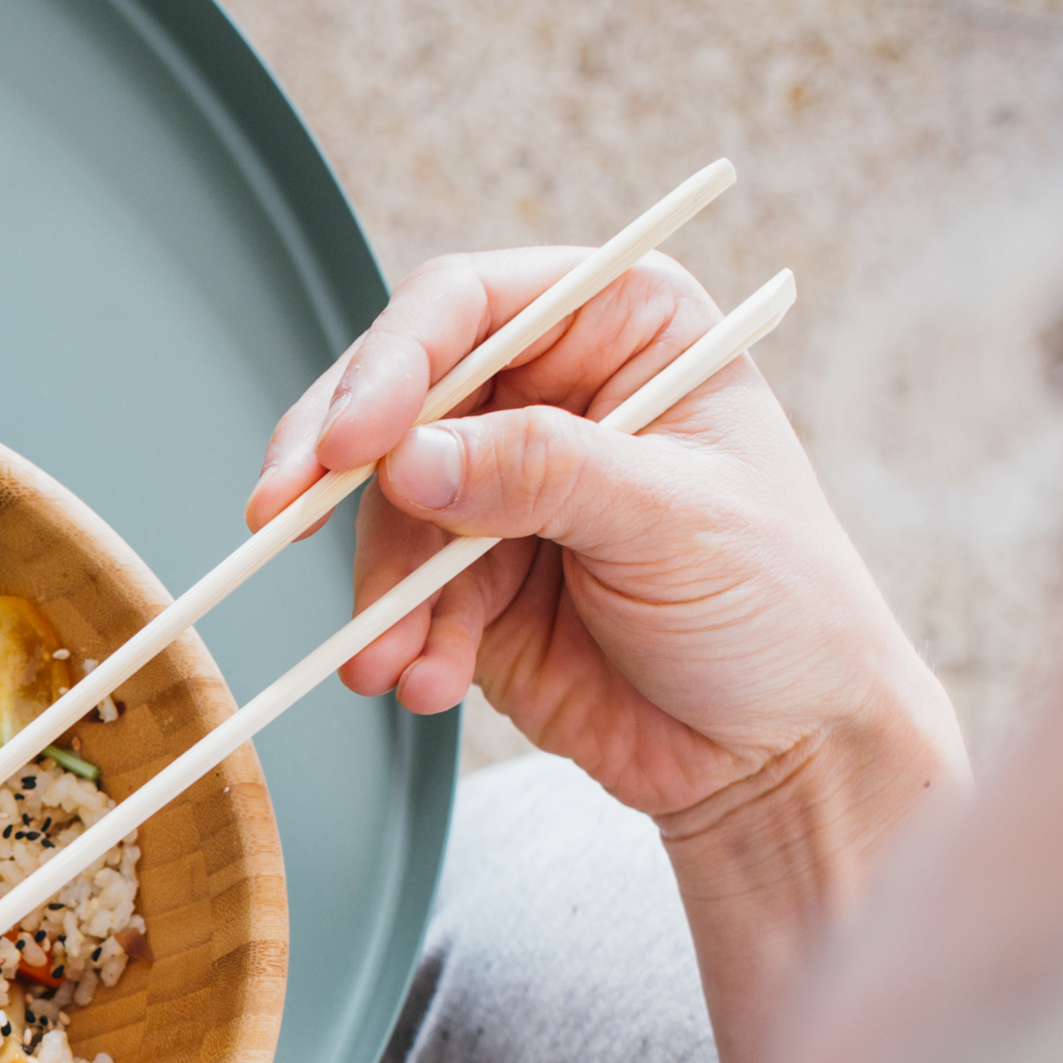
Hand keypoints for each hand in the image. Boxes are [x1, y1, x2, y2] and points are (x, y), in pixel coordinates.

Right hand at [246, 248, 963, 835]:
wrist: (780, 754)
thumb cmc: (778, 610)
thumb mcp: (672, 520)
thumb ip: (541, 475)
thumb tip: (408, 459)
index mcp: (618, 328)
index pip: (468, 308)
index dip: (392, 364)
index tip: (348, 443)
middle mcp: (548, 395)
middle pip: (396, 396)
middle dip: (334, 468)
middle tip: (282, 521)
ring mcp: (501, 492)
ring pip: (380, 508)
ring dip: (373, 590)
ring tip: (386, 661)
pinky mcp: (470, 584)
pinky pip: (394, 596)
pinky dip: (393, 643)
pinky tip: (421, 683)